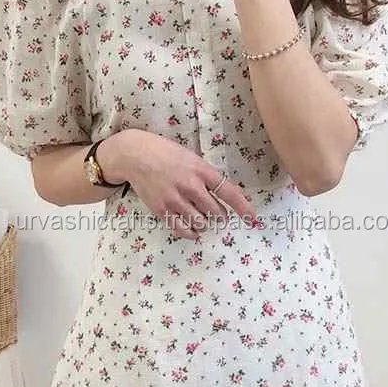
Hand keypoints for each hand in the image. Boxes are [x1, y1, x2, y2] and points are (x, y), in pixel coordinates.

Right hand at [99, 130, 258, 240]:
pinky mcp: (161, 210)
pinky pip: (182, 229)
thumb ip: (207, 176)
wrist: (135, 155)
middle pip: (216, 212)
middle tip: (218, 215)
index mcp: (201, 170)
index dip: (242, 207)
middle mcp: (190, 186)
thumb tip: (224, 195)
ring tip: (203, 220)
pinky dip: (191, 233)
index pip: (228, 192)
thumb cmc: (166, 154)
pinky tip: (194, 230)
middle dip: (220, 216)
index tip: (252, 218)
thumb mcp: (191, 158)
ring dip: (206, 224)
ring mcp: (175, 199)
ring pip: (201, 223)